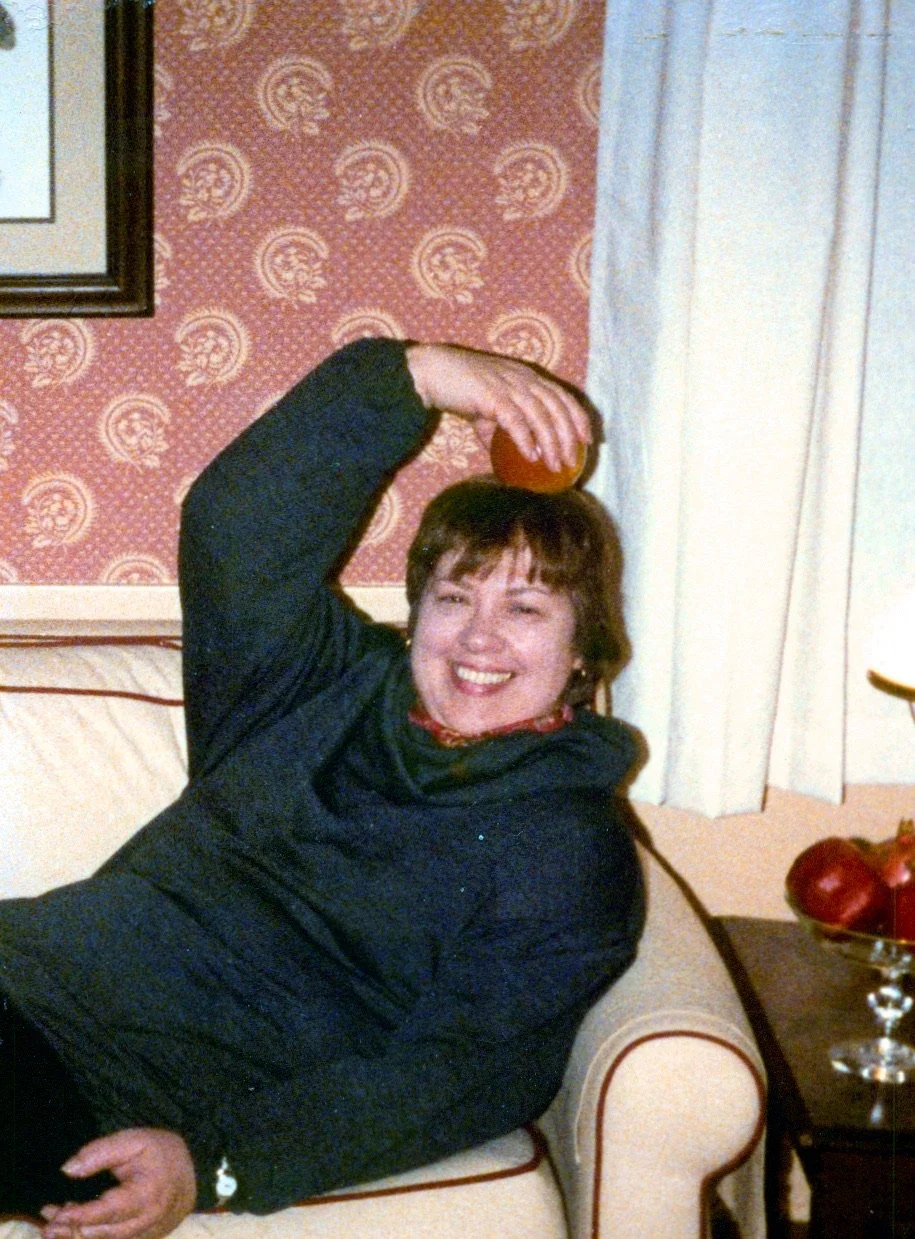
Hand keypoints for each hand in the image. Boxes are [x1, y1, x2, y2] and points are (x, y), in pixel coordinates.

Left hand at [40, 1128, 195, 1238]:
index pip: (107, 1211)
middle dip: (72, 1229)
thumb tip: (67, 1169)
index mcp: (148, 1194)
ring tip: (55, 1225)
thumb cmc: (162, 1151)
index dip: (79, 1216)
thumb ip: (100, 1153)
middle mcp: (149, 1221)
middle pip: (104, 1233)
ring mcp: (148, 1234)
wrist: (195, 1169)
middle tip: (47, 1220)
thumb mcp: (133, 1141)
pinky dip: (96, 1235)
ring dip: (80, 1235)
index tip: (55, 1214)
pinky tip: (78, 1228)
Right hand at [406, 343, 591, 473]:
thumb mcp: (486, 409)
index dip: (578, 417)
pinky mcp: (491, 395)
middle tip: (573, 461)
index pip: (562, 396)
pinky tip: (531, 456)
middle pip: (557, 407)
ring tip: (555, 466)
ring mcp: (508, 386)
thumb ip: (499, 430)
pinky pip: (514, 420)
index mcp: (527, 377)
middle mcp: (523, 379)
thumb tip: (506, 458)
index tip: (588, 440)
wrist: (432, 372)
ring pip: (540, 415)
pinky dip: (525, 439)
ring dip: (551, 442)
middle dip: (570, 435)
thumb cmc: (459, 389)